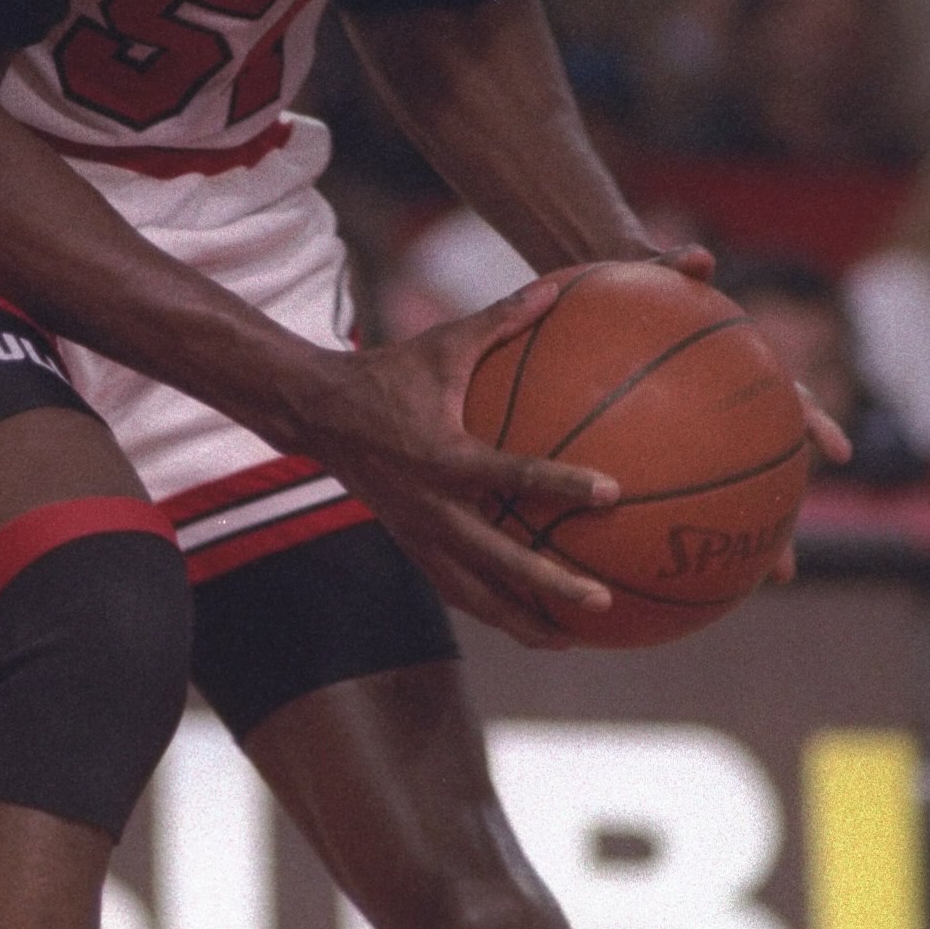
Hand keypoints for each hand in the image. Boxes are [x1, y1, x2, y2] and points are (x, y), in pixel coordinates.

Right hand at [314, 273, 621, 650]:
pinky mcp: (410, 544)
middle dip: (548, 585)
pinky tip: (527, 624)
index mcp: (443, 455)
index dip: (561, 485)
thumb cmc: (389, 372)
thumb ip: (502, 318)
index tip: (612, 493)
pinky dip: (491, 608)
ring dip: (520, 619)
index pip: (511, 476)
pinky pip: (455, 587)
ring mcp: (418, 532)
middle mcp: (431, 505)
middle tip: (600, 602)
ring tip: (569, 641)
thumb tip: (558, 287)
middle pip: (496, 559)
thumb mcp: (443, 342)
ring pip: (473, 591)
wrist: (317, 413)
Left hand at [658, 243, 849, 582]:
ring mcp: (694, 436)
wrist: (605, 293)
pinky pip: (657, 492)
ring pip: (717, 501)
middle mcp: (723, 417)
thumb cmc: (637, 281)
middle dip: (776, 524)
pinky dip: (647, 526)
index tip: (837, 455)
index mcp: (739, 376)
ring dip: (725, 547)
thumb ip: (675, 264)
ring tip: (725, 592)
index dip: (814, 426)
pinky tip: (628, 564)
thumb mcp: (652, 269)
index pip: (788, 402)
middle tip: (783, 568)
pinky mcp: (655, 448)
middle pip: (761, 479)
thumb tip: (695, 255)